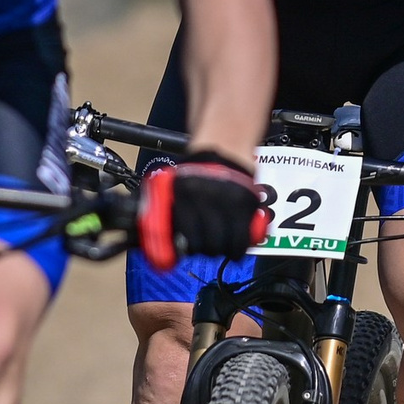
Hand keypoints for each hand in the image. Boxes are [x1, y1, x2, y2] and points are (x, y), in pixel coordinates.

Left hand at [140, 149, 265, 264]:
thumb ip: (167, 209)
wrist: (225, 142)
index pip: (178, 234)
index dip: (172, 252)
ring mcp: (229, 202)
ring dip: (221, 251)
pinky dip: (241, 247)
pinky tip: (236, 245)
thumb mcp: (175, 184)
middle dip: (202, 250)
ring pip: (225, 246)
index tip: (169, 260)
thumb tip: (155, 240)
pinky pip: (245, 238)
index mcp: (183, 193)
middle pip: (204, 245)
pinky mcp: (248, 204)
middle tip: (202, 246)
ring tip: (219, 246)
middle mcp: (206, 198)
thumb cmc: (197, 168)